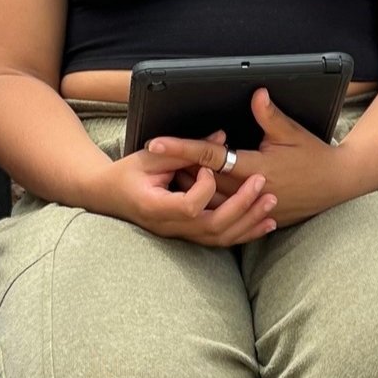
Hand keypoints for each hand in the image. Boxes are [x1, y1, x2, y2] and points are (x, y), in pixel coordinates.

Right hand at [89, 128, 277, 245]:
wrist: (106, 196)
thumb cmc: (125, 173)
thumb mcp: (150, 156)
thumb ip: (185, 149)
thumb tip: (221, 137)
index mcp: (155, 207)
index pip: (190, 206)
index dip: (205, 188)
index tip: (209, 167)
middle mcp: (168, 226)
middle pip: (212, 227)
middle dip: (242, 206)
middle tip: (262, 184)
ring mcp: (179, 235)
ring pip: (220, 238)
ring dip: (249, 222)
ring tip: (271, 205)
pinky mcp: (187, 235)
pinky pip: (220, 240)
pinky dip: (244, 232)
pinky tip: (264, 224)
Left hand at [174, 89, 349, 228]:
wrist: (336, 185)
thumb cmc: (315, 155)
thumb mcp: (292, 132)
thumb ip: (270, 115)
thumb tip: (256, 93)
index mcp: (256, 166)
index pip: (210, 155)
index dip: (182, 147)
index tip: (157, 142)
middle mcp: (250, 189)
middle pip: (202, 181)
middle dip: (177, 169)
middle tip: (154, 157)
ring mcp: (253, 206)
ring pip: (209, 201)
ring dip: (189, 188)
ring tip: (168, 174)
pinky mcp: (257, 216)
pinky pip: (224, 214)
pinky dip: (207, 204)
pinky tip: (194, 196)